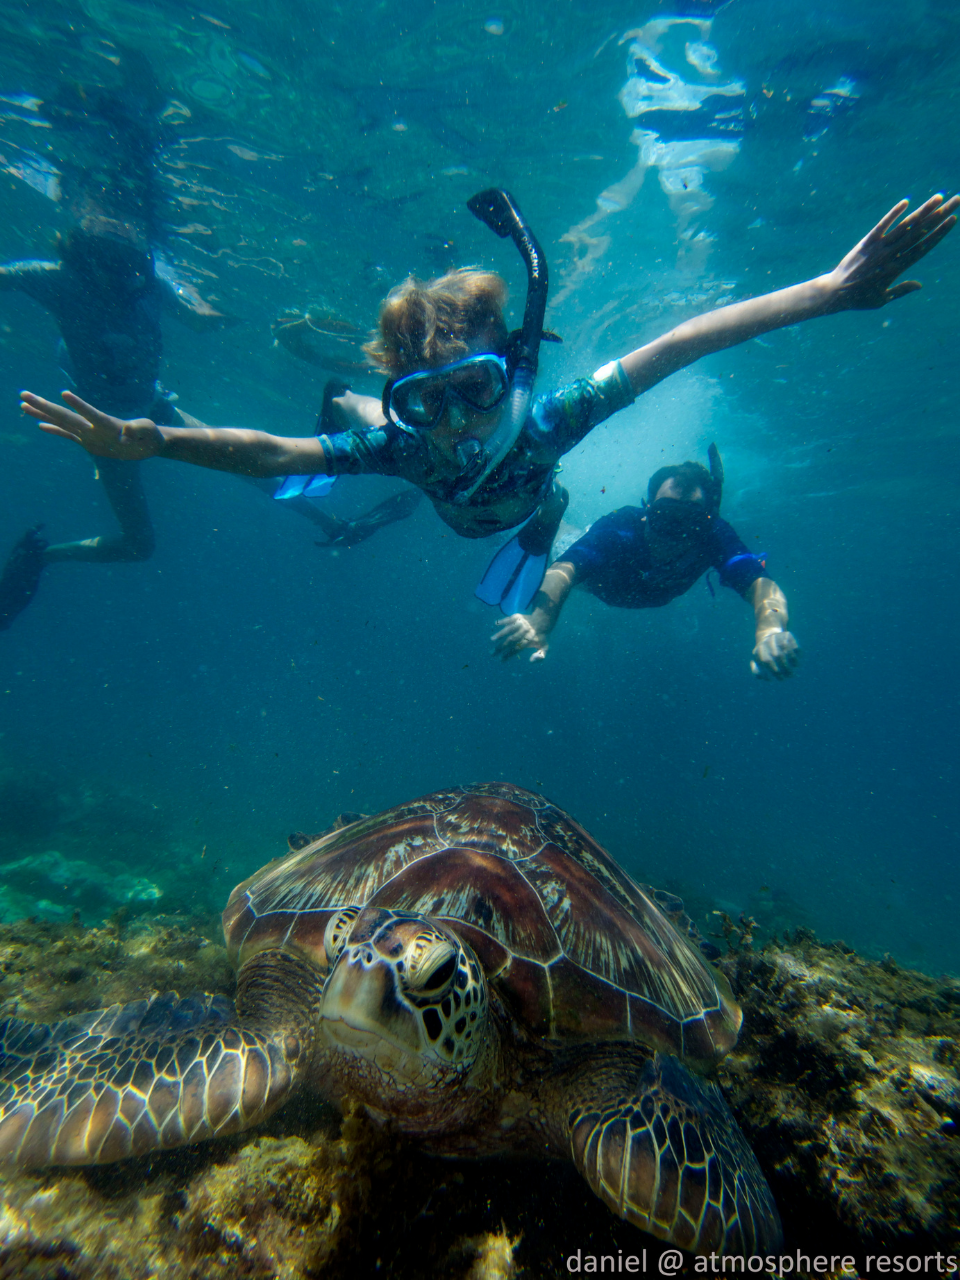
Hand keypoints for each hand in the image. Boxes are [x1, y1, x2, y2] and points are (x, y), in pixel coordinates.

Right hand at [20, 390, 163, 459]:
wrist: (148, 443)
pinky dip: (54, 430)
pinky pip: (68, 435)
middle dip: (44, 405)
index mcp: (108, 424)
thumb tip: (128, 430)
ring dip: (42, 414)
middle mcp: (94, 426)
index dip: (79, 405)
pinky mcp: (89, 442)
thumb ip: (140, 428)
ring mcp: (89, 433)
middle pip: (65, 415)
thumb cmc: (150, 436)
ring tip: (23, 405)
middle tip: (23, 394)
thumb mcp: (149, 432)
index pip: (91, 413)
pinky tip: (40, 426)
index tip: (63, 394)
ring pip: (61, 422)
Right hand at [492, 614, 549, 662]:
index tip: (501, 660)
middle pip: (511, 640)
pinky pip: (509, 618)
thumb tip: (530, 661)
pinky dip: (502, 621)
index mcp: (530, 639)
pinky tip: (495, 624)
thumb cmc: (542, 636)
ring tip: (492, 640)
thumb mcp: (545, 647)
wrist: (543, 619)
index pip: (518, 648)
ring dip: (500, 634)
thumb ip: (541, 656)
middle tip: (492, 653)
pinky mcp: (518, 616)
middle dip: (501, 647)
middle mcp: (525, 631)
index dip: (509, 654)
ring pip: (509, 629)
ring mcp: (521, 623)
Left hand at [751, 630, 799, 680]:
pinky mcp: (788, 636)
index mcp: (759, 650)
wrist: (768, 634)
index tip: (781, 678)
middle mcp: (768, 642)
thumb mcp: (757, 661)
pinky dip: (797, 658)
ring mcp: (778, 638)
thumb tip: (766, 677)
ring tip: (793, 672)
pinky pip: (795, 648)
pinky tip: (795, 664)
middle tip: (789, 676)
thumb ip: (757, 672)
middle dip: (785, 669)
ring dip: (792, 664)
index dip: (775, 672)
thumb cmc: (763, 653)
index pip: (766, 661)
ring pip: (788, 652)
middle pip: (779, 657)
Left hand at [825, 193, 958, 309]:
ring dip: (923, 211)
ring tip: (938, 197)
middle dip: (939, 216)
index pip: (924, 247)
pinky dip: (893, 214)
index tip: (954, 219)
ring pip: (905, 226)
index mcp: (897, 269)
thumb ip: (901, 290)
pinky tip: (906, 202)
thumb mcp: (881, 299)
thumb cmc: (859, 298)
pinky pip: (882, 225)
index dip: (939, 233)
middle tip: (956, 201)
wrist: (834, 293)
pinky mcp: (866, 242)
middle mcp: (891, 256)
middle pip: (920, 232)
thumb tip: (920, 285)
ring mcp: (878, 247)